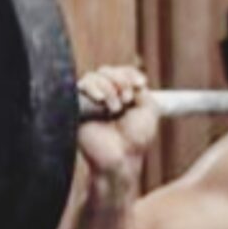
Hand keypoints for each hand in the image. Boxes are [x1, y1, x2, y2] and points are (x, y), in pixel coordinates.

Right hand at [77, 66, 159, 182]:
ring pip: (94, 76)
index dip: (130, 74)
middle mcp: (104, 96)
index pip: (121, 72)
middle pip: (107, 71)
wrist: (121, 157)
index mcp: (121, 95)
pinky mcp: (77, 106)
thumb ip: (142, 90)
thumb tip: (131, 78)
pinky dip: (94, 88)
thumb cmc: (136, 139)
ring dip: (109, 88)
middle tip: (128, 99)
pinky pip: (81, 85)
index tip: (141, 84)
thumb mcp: (149, 111)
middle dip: (121, 80)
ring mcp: (90, 101)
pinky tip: (101, 100)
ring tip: (115, 109)